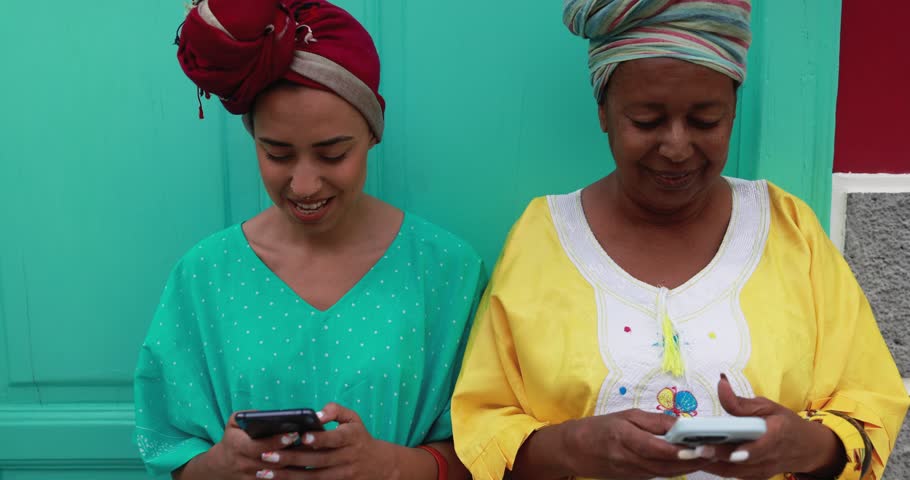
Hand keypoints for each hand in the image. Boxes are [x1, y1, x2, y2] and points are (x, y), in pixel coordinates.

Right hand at [175, 411, 305, 479]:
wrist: (222, 466)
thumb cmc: (233, 439)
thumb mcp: (233, 423)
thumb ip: (246, 415)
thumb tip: (264, 414)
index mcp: (238, 447)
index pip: (259, 446)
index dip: (277, 441)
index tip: (293, 433)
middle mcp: (244, 464)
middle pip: (272, 462)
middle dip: (291, 453)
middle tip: (309, 443)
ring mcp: (252, 477)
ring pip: (277, 474)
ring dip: (295, 465)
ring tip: (312, 453)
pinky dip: (291, 475)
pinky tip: (305, 465)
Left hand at [256, 403, 398, 479]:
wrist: (379, 465)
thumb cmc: (358, 436)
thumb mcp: (353, 418)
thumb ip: (335, 410)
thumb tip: (316, 414)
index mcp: (351, 437)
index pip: (335, 439)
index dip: (319, 439)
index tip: (302, 436)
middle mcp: (347, 458)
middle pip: (317, 461)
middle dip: (291, 458)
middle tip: (267, 455)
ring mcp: (342, 475)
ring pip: (312, 478)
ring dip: (287, 476)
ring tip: (265, 473)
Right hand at [557, 409, 710, 478]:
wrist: (573, 451)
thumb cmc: (598, 428)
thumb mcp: (624, 416)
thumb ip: (653, 421)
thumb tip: (680, 423)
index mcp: (622, 437)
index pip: (654, 447)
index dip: (677, 450)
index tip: (697, 446)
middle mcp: (627, 459)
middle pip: (665, 465)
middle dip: (691, 461)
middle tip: (714, 452)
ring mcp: (631, 472)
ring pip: (665, 473)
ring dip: (688, 467)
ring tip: (709, 457)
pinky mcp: (634, 479)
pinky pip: (659, 475)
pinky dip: (676, 469)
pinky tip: (690, 462)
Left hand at [699, 375, 845, 479]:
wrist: (806, 449)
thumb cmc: (785, 423)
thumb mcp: (768, 407)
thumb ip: (741, 402)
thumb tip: (720, 384)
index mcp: (777, 436)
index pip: (760, 448)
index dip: (744, 451)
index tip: (728, 449)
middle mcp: (770, 458)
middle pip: (740, 462)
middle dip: (717, 456)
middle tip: (696, 448)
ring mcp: (762, 471)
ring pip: (733, 472)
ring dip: (711, 463)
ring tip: (690, 451)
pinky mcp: (754, 477)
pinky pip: (732, 474)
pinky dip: (715, 466)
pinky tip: (698, 456)